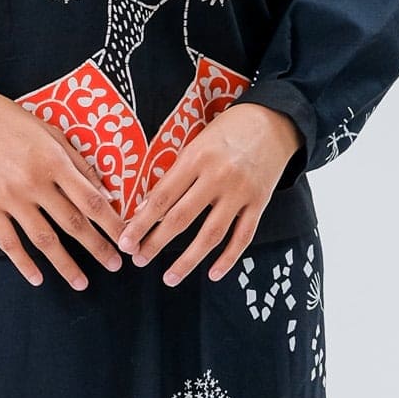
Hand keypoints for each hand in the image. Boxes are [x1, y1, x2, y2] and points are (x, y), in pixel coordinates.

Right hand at [0, 75, 124, 289]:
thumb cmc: (10, 119)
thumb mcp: (51, 132)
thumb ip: (78, 163)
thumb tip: (105, 194)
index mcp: (54, 161)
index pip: (92, 201)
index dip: (112, 224)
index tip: (127, 239)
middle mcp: (33, 182)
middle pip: (73, 224)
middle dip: (98, 248)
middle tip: (115, 265)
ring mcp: (9, 197)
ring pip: (43, 240)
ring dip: (65, 264)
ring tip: (82, 283)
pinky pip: (8, 242)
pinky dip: (23, 264)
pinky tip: (37, 278)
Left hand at [117, 101, 304, 284]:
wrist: (273, 120)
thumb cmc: (227, 130)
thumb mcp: (196, 142)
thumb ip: (176, 172)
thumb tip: (149, 206)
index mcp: (196, 158)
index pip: (162, 197)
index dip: (141, 223)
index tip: (125, 241)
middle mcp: (218, 177)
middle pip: (181, 219)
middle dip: (156, 243)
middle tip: (139, 259)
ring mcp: (241, 192)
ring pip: (211, 235)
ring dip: (188, 260)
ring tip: (170, 277)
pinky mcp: (260, 202)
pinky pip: (243, 237)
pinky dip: (228, 258)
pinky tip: (213, 274)